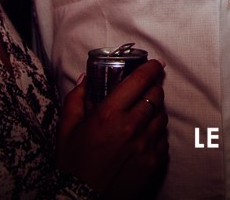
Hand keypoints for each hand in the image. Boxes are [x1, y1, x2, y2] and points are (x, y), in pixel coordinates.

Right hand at [57, 59, 168, 198]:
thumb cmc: (73, 167)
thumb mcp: (66, 130)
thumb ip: (76, 99)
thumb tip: (86, 78)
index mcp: (108, 115)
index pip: (137, 81)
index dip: (150, 69)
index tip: (155, 64)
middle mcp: (131, 127)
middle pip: (155, 96)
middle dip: (154, 86)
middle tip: (150, 85)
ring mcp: (145, 146)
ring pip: (162, 116)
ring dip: (156, 109)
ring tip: (146, 111)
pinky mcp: (154, 163)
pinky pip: (164, 139)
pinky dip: (157, 133)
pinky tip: (147, 134)